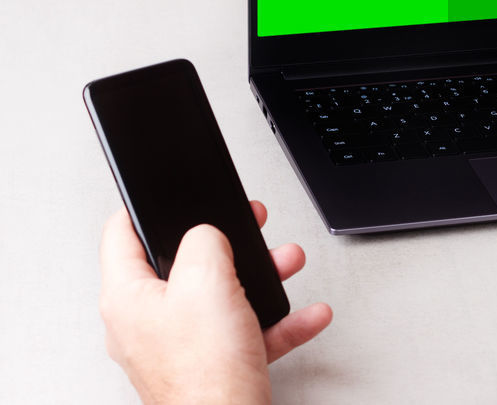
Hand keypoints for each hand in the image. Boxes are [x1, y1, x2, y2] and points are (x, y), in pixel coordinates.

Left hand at [99, 202, 332, 404]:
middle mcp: (147, 324)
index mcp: (128, 299)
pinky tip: (306, 314)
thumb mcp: (206, 280)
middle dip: (225, 243)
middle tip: (244, 224)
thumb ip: (204, 241)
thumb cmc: (205, 371)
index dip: (142, 208)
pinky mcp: (212, 367)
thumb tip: (206, 233)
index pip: (120, 236)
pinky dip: (277, 320)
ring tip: (285, 263)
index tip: (158, 195)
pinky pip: (247, 332)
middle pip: (183, 265)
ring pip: (220, 297)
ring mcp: (179, 348)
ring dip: (260, 277)